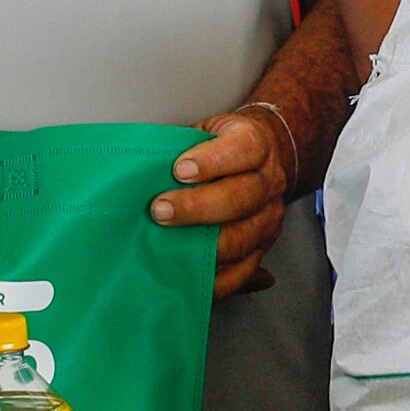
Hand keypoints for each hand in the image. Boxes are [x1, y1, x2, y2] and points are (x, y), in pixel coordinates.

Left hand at [154, 101, 299, 295]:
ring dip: (202, 245)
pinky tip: (188, 274)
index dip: (213, 161)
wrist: (256, 161)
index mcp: (256, 144)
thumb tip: (140, 168)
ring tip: (168, 244)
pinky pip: (242, 271)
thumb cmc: (218, 147)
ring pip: (242, 237)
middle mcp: (269, 181)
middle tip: (161, 209)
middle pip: (242, 197)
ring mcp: (268, 217)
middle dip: (198, 207)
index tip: (180, 169)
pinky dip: (214, 278)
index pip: (244, 149)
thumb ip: (180, 147)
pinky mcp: (263, 246)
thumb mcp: (203, 132)